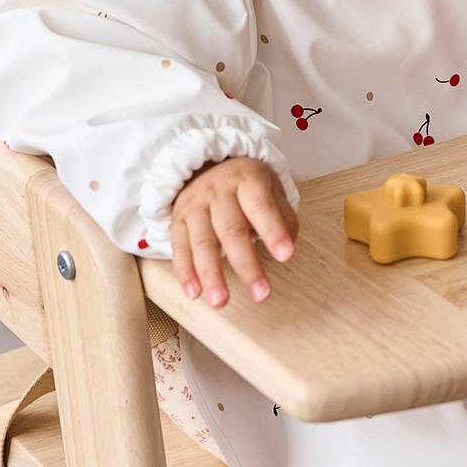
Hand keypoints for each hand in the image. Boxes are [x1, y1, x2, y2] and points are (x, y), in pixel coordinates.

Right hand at [171, 157, 297, 307]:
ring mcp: (195, 205)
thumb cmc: (246, 184)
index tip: (285, 256)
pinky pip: (180, 247)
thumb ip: (283, 216)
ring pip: (202, 242)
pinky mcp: (178, 220)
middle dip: (246, 265)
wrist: (205, 165)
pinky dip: (186, 272)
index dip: (273, 231)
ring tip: (221, 301)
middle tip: (260, 294)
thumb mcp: (271, 188)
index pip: (261, 207)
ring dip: (211, 275)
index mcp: (247, 179)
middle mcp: (218, 190)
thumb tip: (288, 245)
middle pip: (231, 230)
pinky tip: (194, 292)